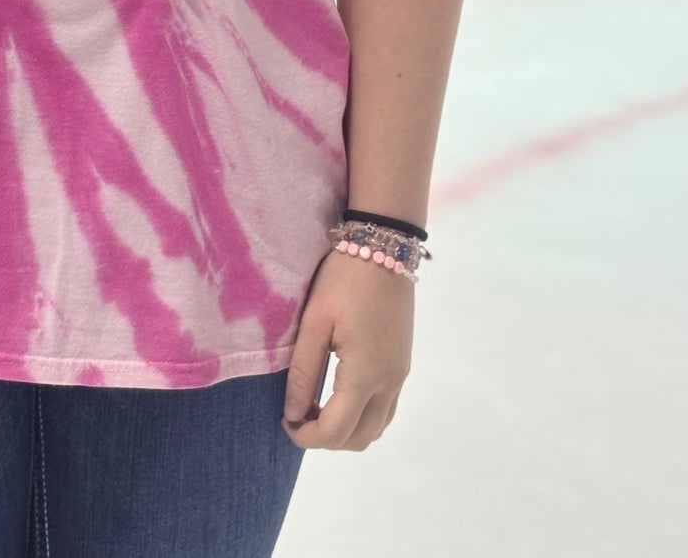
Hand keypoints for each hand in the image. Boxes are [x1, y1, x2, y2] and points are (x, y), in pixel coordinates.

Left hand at [281, 248, 413, 449]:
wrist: (385, 247)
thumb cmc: (344, 278)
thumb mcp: (315, 320)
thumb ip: (303, 370)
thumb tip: (293, 412)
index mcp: (364, 374)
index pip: (335, 430)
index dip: (305, 436)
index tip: (284, 419)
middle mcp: (388, 382)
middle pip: (359, 439)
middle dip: (325, 438)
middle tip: (298, 414)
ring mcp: (400, 375)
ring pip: (376, 428)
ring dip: (346, 430)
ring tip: (315, 405)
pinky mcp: (403, 364)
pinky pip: (386, 409)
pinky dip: (362, 415)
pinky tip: (339, 394)